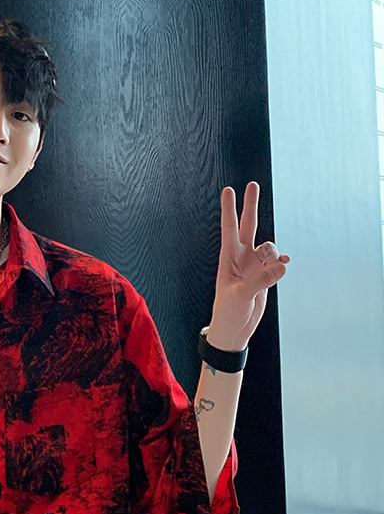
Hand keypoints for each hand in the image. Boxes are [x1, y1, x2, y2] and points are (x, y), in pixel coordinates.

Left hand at [207, 182, 289, 351]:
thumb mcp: (241, 296)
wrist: (234, 329)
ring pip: (268, 247)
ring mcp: (254, 266)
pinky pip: (277, 263)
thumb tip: (281, 266)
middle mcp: (241, 258)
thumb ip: (260, 280)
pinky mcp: (264, 276)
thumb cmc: (228, 312)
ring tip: (270, 273)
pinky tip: (284, 265)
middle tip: (251, 184)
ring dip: (273, 255)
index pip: (229, 228)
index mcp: (228, 259)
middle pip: (248, 226)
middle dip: (250, 205)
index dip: (229, 209)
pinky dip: (281, 264)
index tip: (228, 190)